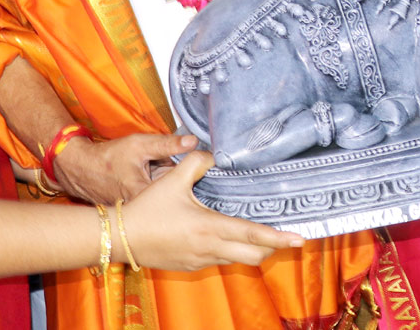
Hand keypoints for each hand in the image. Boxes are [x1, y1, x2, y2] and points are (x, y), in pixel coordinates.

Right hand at [53, 133, 196, 203]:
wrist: (81, 170)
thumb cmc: (107, 158)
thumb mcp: (139, 145)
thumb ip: (167, 144)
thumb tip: (193, 142)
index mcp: (147, 195)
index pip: (183, 189)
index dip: (193, 176)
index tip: (199, 165)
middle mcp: (144, 211)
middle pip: (175, 196)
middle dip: (180, 182)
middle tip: (178, 168)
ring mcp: (139, 214)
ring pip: (166, 200)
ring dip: (169, 187)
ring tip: (160, 174)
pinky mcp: (136, 213)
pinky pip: (156, 202)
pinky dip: (159, 192)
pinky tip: (152, 182)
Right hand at [118, 151, 303, 270]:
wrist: (120, 238)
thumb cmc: (146, 210)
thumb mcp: (173, 179)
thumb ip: (197, 162)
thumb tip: (212, 154)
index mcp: (210, 228)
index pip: (253, 235)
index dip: (279, 238)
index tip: (299, 238)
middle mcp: (210, 249)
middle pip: (254, 255)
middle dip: (271, 247)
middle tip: (282, 234)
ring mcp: (201, 260)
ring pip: (238, 260)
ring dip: (251, 249)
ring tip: (257, 233)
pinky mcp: (191, 266)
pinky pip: (220, 261)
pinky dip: (230, 251)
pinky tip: (224, 236)